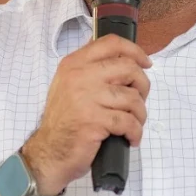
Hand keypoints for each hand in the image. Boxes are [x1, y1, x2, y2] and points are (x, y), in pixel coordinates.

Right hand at [21, 34, 151, 195]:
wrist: (49, 152)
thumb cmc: (64, 121)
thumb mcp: (69, 85)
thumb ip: (90, 69)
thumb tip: (122, 57)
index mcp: (74, 63)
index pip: (110, 43)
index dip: (135, 51)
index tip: (146, 64)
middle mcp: (80, 76)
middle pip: (128, 68)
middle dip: (142, 85)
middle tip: (139, 100)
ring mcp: (87, 98)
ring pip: (132, 97)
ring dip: (140, 113)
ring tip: (134, 124)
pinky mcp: (94, 120)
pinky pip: (128, 121)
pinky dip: (135, 132)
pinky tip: (131, 138)